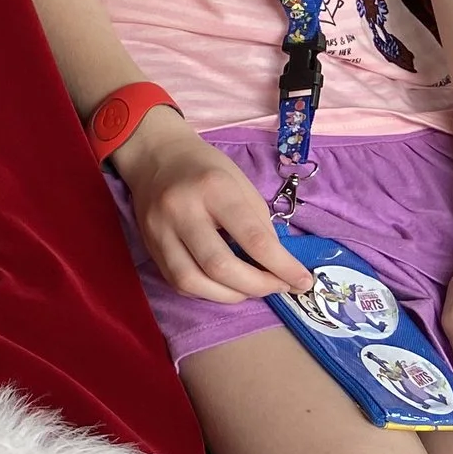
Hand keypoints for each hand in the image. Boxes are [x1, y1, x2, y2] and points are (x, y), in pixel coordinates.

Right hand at [112, 116, 313, 303]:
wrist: (155, 157)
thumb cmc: (206, 169)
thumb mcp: (242, 185)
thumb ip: (260, 226)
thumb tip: (278, 268)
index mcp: (214, 188)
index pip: (253, 238)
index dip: (282, 267)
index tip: (303, 281)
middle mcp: (182, 210)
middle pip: (220, 266)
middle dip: (257, 286)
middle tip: (277, 287)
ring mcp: (160, 231)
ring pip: (193, 282)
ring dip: (230, 296)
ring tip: (250, 289)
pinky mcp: (150, 247)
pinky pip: (179, 283)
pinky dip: (207, 292)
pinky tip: (223, 285)